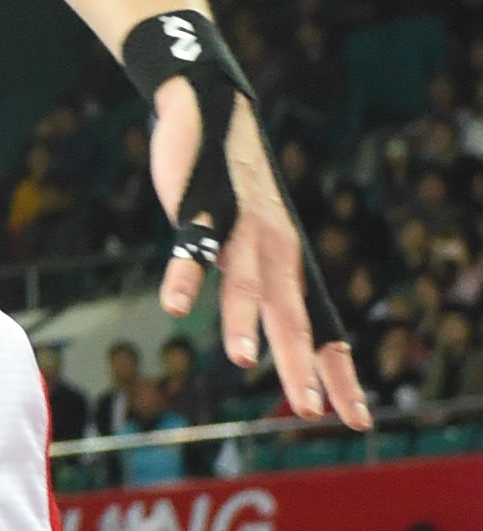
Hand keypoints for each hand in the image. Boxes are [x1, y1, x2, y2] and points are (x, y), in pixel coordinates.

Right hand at [151, 82, 368, 429]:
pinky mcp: (201, 205)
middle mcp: (275, 249)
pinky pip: (193, 245)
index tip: (357, 422)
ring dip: (243, 321)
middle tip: (310, 411)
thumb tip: (265, 336)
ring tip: (245, 360)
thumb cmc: (229, 187)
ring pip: (245, 281)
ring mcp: (239, 227)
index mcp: (289, 263)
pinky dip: (184, 275)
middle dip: (301, 365)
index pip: (324, 328)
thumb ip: (257, 285)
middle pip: (292, 315)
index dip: (340, 375)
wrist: (212, 108)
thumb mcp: (253, 241)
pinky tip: (172, 304)